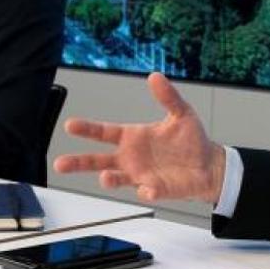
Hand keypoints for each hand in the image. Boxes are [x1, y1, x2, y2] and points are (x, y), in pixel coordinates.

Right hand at [53, 72, 225, 204]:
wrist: (208, 164)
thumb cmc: (190, 140)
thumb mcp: (181, 113)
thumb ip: (167, 97)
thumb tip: (155, 77)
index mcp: (133, 137)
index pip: (104, 132)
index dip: (87, 129)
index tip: (70, 125)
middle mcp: (131, 157)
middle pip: (98, 161)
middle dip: (79, 162)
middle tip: (61, 163)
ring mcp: (141, 175)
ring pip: (117, 179)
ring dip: (110, 180)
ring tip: (105, 178)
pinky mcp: (156, 189)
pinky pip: (147, 192)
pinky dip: (146, 191)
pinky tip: (147, 189)